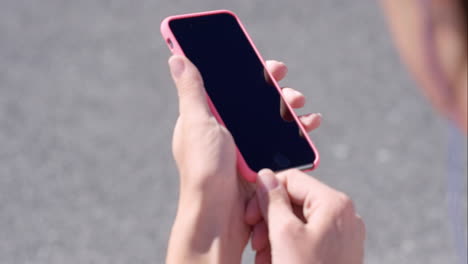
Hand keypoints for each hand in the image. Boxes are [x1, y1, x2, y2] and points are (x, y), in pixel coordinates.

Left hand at [166, 55, 321, 263]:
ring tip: (301, 106)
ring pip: (270, 121)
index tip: (269, 66)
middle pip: (254, 103)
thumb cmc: (203, 169)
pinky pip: (281, 142)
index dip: (250, 74)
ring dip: (289, 110)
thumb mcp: (197, 124)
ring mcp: (244, 148)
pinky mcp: (259, 164)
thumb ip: (192, 90)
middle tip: (290, 89)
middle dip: (276, 92)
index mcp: (206, 118)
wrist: (218, 216)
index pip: (229, 87)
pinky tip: (309, 126)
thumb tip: (176, 57)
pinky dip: (296, 132)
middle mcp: (225, 131)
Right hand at [245, 169, 365, 263]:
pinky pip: (308, 237)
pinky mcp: (338, 250)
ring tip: (261, 256)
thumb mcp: (284, 235)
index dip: (265, 192)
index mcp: (334, 203)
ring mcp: (343, 234)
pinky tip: (273, 261)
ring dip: (275, 234)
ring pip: (299, 220)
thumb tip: (264, 175)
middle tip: (254, 239)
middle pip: (295, 200)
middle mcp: (343, 214)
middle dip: (269, 218)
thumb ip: (272, 200)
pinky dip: (288, 245)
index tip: (248, 212)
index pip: (292, 179)